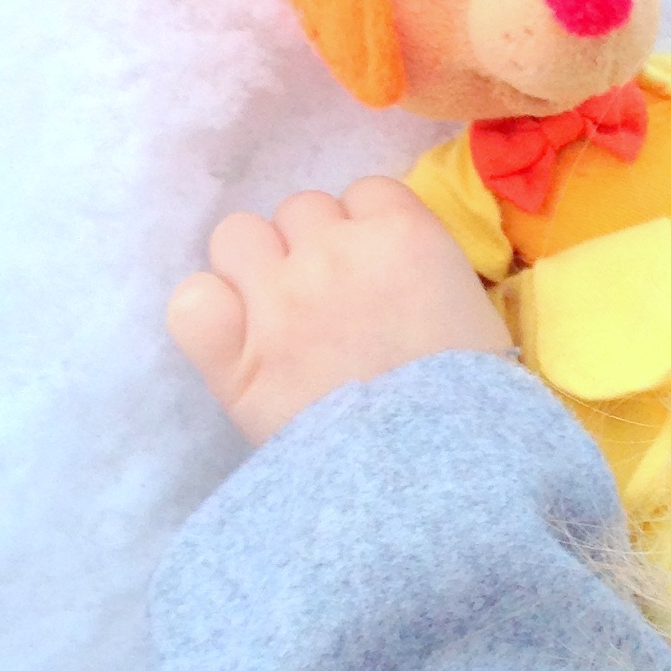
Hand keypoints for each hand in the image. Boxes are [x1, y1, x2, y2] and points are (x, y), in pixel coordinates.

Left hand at [167, 177, 512, 445]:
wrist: (431, 478)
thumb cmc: (476, 406)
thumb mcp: (480, 319)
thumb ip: (433, 275)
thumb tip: (403, 278)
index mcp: (405, 235)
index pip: (367, 192)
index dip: (370, 231)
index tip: (380, 275)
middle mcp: (333, 253)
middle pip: (301, 209)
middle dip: (314, 248)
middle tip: (334, 306)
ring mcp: (275, 301)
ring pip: (237, 235)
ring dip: (256, 268)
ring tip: (278, 317)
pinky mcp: (232, 358)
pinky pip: (191, 300)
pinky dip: (209, 316)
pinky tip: (235, 341)